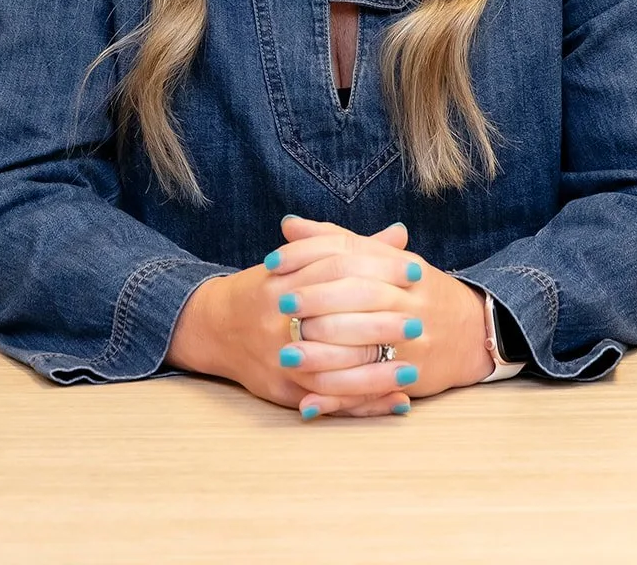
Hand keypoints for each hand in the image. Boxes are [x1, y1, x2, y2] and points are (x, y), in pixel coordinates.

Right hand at [168, 218, 416, 417]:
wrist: (217, 326)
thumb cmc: (271, 289)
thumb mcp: (303, 261)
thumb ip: (350, 248)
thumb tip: (400, 234)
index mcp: (287, 278)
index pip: (339, 267)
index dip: (379, 268)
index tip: (416, 269)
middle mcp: (278, 316)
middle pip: (335, 319)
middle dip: (379, 323)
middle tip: (419, 322)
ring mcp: (277, 355)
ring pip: (331, 368)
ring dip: (375, 372)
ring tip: (414, 370)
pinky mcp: (280, 388)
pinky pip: (326, 398)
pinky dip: (362, 402)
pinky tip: (395, 401)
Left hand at [271, 215, 491, 416]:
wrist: (475, 330)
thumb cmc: (417, 291)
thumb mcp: (385, 260)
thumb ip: (337, 241)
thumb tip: (288, 224)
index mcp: (399, 264)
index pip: (350, 253)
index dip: (309, 255)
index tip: (273, 263)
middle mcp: (409, 297)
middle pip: (358, 293)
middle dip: (316, 299)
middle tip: (280, 304)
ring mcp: (414, 336)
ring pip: (365, 342)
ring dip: (322, 352)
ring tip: (285, 355)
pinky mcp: (415, 373)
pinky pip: (372, 385)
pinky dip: (339, 395)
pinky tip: (309, 401)